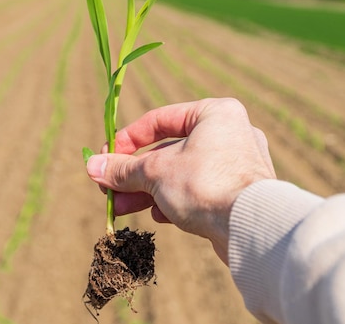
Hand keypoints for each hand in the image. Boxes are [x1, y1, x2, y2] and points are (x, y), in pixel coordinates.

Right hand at [86, 98, 275, 262]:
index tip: (105, 158)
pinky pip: (198, 191)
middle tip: (107, 188)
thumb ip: (122, 168)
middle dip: (134, 173)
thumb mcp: (155, 173)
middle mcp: (230, 134)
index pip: (160, 120)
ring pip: (181, 173)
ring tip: (121, 207)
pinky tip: (159, 216)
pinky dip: (174, 201)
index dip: (127, 140)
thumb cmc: (206, 185)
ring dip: (147, 190)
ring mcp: (237, 165)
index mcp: (215, 114)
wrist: (252, 229)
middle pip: (168, 151)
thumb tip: (92, 166)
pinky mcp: (238, 193)